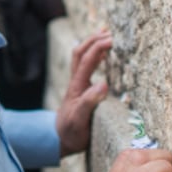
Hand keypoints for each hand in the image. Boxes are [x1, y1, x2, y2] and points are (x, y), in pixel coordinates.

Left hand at [55, 29, 111, 156]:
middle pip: (80, 52)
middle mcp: (76, 81)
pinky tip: (103, 55)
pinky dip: (94, 54)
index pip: (87, 60)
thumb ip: (89, 103)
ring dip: (92, 43)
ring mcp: (78, 84)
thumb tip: (103, 84)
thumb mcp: (80, 120)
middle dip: (94, 39)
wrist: (59, 139)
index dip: (98, 47)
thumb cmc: (71, 132)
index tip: (112, 40)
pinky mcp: (80, 88)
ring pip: (81, 56)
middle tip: (110, 32)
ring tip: (106, 35)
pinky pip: (86, 65)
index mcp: (77, 86)